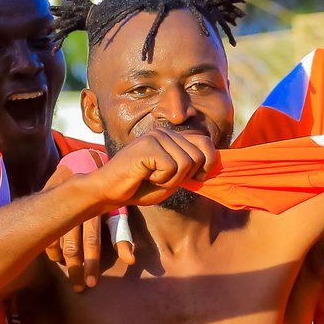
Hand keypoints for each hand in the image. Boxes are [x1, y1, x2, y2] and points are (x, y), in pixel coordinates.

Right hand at [40, 158, 117, 291]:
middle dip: (77, 269)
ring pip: (57, 240)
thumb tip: (130, 261)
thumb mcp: (116, 209)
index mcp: (95, 209)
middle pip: (73, 245)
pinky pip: (45, 232)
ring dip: (64, 262)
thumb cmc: (106, 191)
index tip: (93, 283)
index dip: (92, 263)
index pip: (93, 241)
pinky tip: (56, 259)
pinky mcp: (46, 204)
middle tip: (81, 288)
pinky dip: (51, 248)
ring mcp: (59, 206)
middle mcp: (76, 209)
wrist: (83, 160)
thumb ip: (122, 234)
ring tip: (70, 279)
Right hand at [90, 127, 215, 205]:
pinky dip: (161, 179)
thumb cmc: (140, 187)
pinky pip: (172, 167)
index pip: (205, 142)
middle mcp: (165, 132)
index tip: (198, 176)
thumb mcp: (173, 179)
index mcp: (172, 138)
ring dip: (171, 180)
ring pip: (187, 163)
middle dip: (185, 176)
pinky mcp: (148, 145)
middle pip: (199, 156)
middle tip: (162, 179)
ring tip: (152, 177)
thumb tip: (213, 162)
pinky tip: (145, 175)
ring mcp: (156, 136)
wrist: (109, 191)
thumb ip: (190, 168)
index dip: (208, 162)